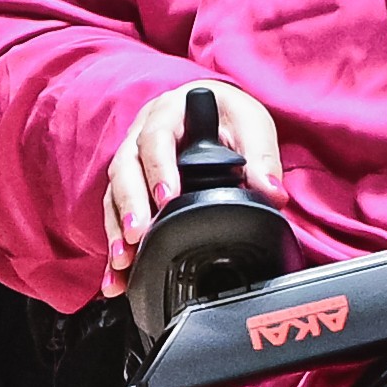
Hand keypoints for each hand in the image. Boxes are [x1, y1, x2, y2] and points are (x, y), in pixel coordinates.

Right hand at [102, 80, 284, 263]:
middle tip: (137, 235)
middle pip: (126, 168)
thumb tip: (272, 192)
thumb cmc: (231, 116)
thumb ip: (262, 157)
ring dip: (117, 228)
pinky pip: (115, 213)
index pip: (156, 138)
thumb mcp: (252, 126)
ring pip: (115, 193)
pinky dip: (116, 243)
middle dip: (130, 205)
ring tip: (123, 261)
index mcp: (170, 111)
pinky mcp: (131, 185)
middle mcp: (142, 132)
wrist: (219, 114)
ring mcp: (133, 159)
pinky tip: (117, 274)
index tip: (167, 197)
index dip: (159, 168)